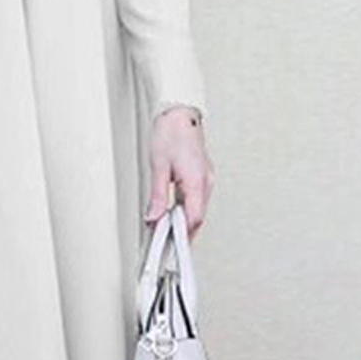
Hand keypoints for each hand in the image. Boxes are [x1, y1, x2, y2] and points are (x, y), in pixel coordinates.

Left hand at [145, 106, 213, 236]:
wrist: (179, 114)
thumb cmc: (171, 133)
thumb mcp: (158, 166)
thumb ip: (157, 196)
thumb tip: (154, 217)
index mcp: (197, 181)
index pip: (194, 218)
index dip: (183, 235)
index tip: (172, 245)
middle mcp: (205, 182)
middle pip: (197, 217)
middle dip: (182, 232)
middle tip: (165, 242)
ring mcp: (206, 179)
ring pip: (197, 209)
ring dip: (183, 221)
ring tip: (165, 228)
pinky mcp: (202, 176)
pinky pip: (196, 199)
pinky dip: (185, 209)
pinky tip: (173, 213)